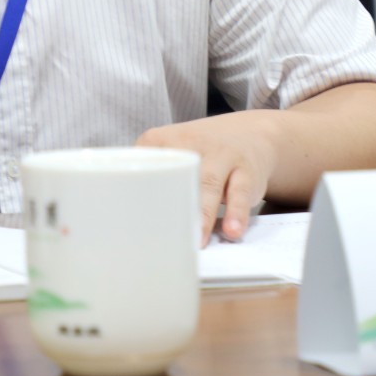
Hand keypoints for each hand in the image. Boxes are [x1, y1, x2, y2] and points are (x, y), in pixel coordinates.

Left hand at [137, 114, 278, 245]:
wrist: (252, 134)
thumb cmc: (199, 153)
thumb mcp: (172, 151)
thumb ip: (149, 177)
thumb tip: (124, 218)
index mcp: (162, 140)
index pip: (143, 164)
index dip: (135, 191)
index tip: (127, 220)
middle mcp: (191, 143)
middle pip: (176, 175)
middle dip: (169, 204)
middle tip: (159, 236)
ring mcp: (220, 155)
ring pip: (208, 184)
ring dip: (203, 214)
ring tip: (197, 241)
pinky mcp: (245, 171)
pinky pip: (240, 192)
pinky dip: (236, 213)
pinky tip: (232, 231)